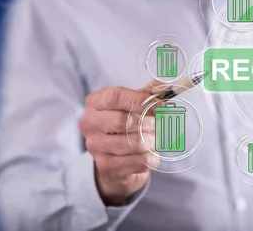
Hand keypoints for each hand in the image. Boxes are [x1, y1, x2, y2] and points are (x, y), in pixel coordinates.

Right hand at [79, 85, 160, 205]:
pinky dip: (151, 158)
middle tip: (159, 125)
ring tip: (156, 139)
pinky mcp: (105, 166)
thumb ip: (149, 93)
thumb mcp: (135, 104)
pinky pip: (137, 161)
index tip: (160, 106)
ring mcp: (94, 146)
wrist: (116, 159)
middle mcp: (90, 123)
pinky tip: (151, 154)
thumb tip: (162, 86)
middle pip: (122, 121)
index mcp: (96, 102)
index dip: (141, 100)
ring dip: (152, 141)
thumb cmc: (127, 125)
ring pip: (132, 143)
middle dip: (148, 123)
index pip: (117, 97)